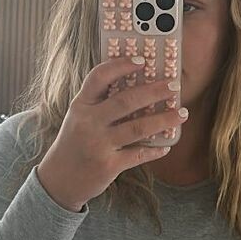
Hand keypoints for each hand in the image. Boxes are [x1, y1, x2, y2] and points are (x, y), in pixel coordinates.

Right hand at [37, 57, 187, 211]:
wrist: (58, 180)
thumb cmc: (74, 144)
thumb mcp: (79, 118)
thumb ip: (100, 103)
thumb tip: (138, 89)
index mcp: (81, 106)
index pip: (99, 77)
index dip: (121, 65)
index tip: (142, 60)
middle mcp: (88, 123)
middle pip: (126, 101)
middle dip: (154, 91)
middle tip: (174, 85)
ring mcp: (98, 145)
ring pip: (138, 128)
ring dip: (164, 119)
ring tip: (182, 113)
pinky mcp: (108, 166)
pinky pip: (138, 155)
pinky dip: (155, 150)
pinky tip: (167, 145)